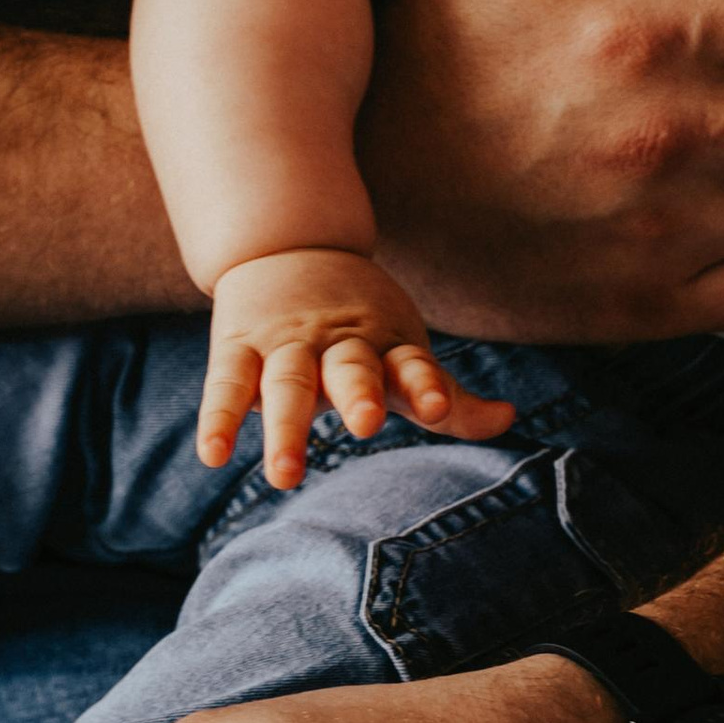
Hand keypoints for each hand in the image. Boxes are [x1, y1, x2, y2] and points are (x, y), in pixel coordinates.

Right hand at [198, 246, 519, 488]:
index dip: (424, 383)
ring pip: (286, 384)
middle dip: (357, 394)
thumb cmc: (360, 320)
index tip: (435, 408)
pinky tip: (213, 455)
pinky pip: (227, 384)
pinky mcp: (238, 348)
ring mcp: (285, 344)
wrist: (289, 247)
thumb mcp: (404, 347)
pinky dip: (219, 418)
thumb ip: (446, 396)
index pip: (410, 363)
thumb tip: (509, 420)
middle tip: (365, 425)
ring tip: (285, 476)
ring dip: (286, 428)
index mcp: (385, 342)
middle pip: (349, 368)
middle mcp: (337, 342)